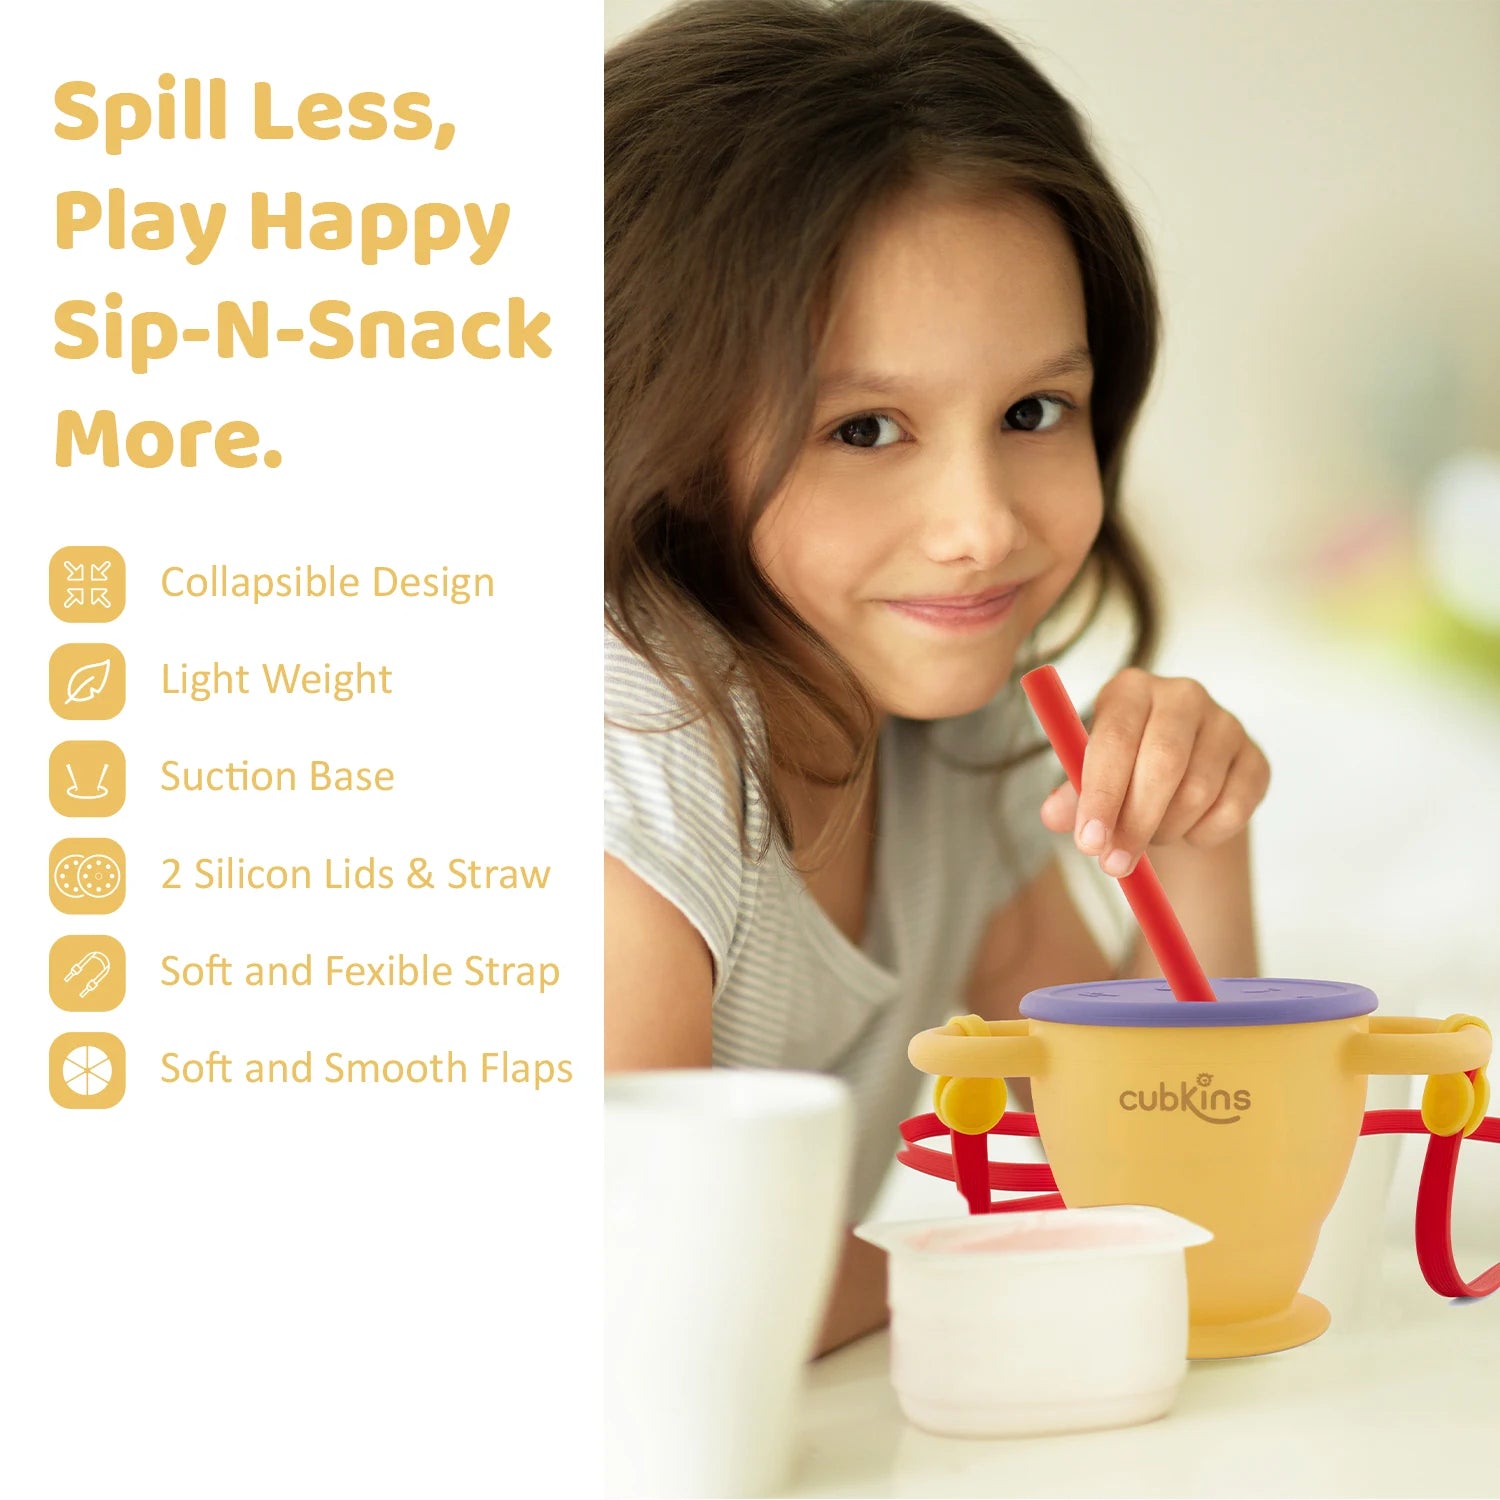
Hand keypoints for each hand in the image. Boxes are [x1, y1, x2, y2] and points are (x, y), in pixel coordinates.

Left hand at [1037, 668, 1269, 877]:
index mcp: (1130, 690)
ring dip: (1166, 829)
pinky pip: (1233, 809)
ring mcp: (1226, 724)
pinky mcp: (1255, 759)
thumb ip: (1071, 797)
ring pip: (1198, 792)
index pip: (1116, 739)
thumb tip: (1054, 816)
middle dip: (1135, 822)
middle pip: (1163, 762)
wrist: (1175, 781)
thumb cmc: (1121, 773)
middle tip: (1115, 865)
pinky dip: (1204, 834)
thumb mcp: (1088, 779)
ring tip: (1149, 834)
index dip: (1102, 794)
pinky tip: (1187, 831)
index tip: (1089, 842)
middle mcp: (1181, 696)